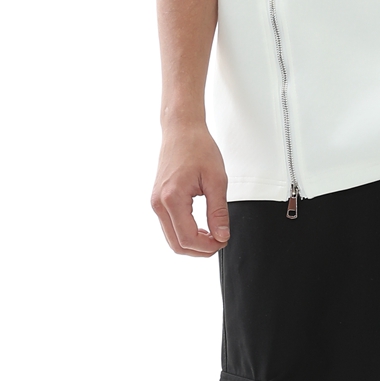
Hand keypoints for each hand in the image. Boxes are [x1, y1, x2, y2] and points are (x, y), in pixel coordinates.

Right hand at [151, 119, 229, 256]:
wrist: (181, 130)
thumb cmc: (197, 147)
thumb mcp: (216, 180)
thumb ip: (219, 211)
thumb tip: (221, 235)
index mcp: (172, 198)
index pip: (188, 238)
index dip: (208, 246)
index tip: (223, 240)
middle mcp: (158, 203)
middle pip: (176, 244)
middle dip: (200, 250)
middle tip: (219, 242)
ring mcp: (155, 202)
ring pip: (171, 239)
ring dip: (192, 243)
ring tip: (212, 235)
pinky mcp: (157, 200)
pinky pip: (169, 227)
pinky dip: (184, 233)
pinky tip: (201, 228)